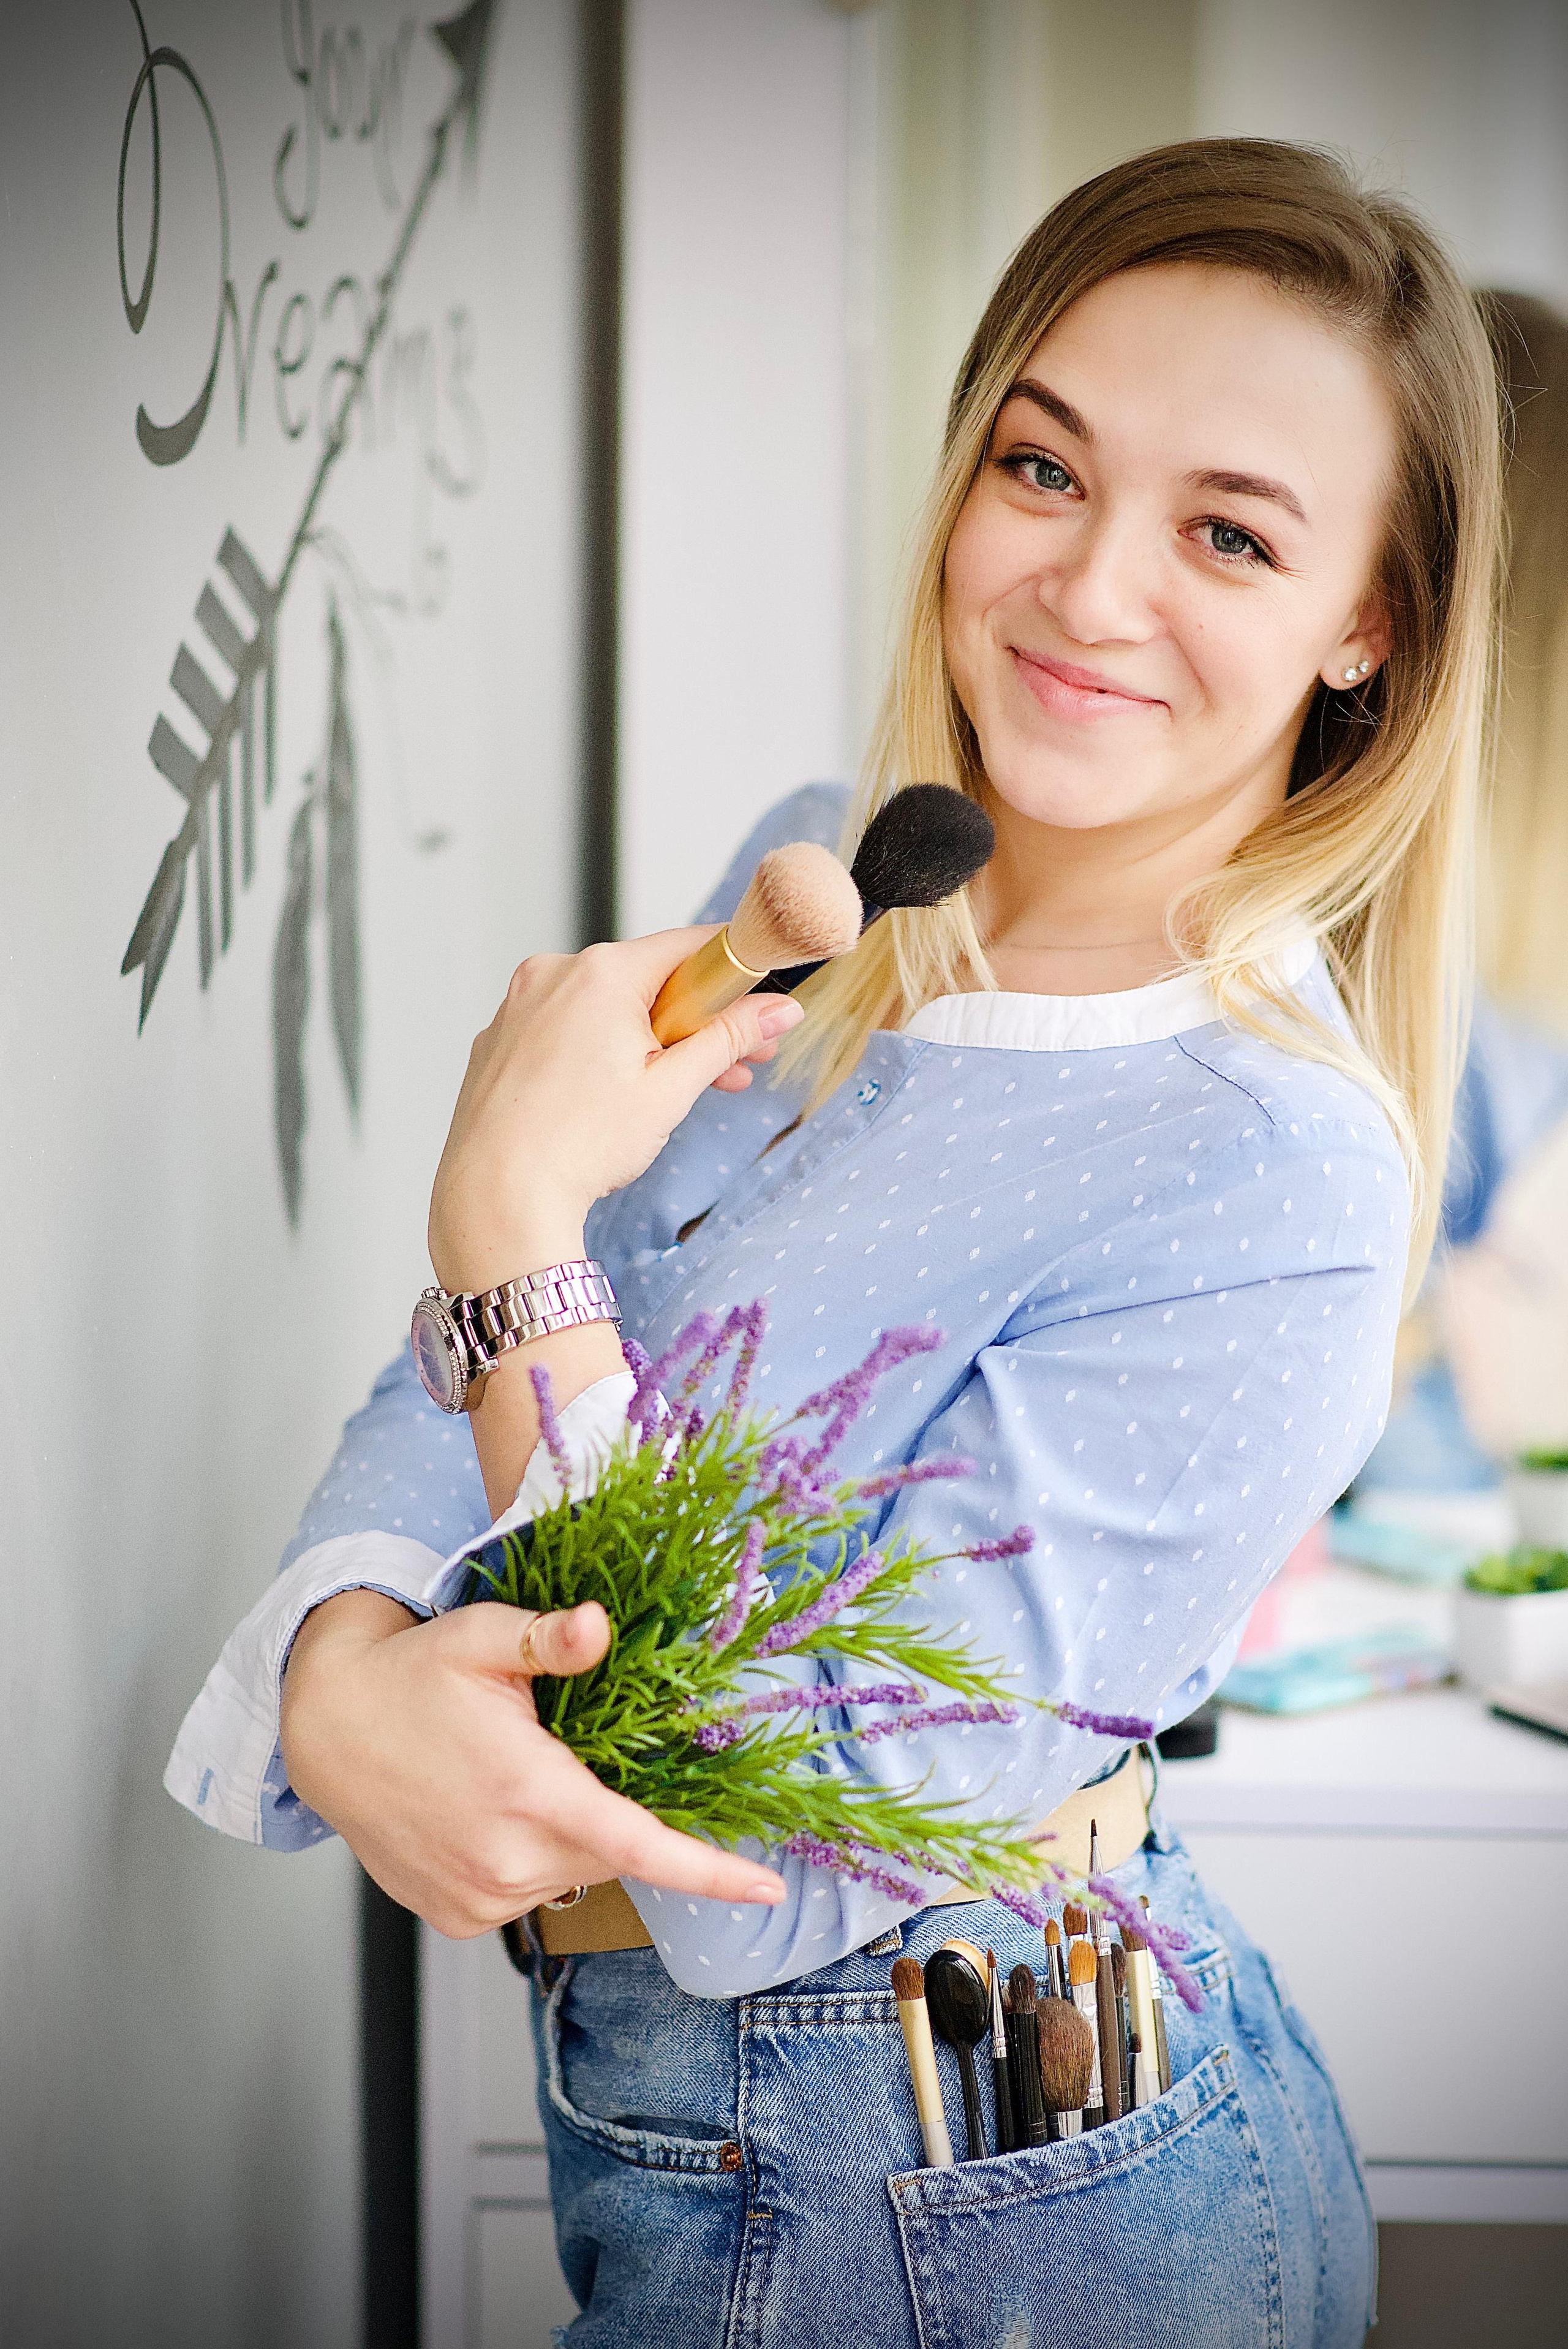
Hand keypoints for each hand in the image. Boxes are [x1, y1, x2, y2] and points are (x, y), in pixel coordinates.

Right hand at [281, 1591, 787, 1934]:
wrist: (324, 1730)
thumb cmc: (410, 1675)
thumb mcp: (484, 1638)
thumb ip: (550, 1640)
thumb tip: (599, 1625)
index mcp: (530, 1794)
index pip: (644, 1847)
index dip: (713, 1874)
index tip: (769, 1893)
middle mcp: (507, 1861)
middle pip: (611, 1849)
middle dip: (612, 1807)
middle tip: (566, 1751)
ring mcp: (479, 1898)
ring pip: (570, 1873)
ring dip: (566, 1832)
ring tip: (510, 1774)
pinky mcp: (457, 1917)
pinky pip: (526, 1893)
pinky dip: (527, 1857)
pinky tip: (487, 1812)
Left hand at [429, 929, 803, 1294]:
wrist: (495, 1196)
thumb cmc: (578, 1145)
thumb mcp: (672, 1088)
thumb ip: (729, 1038)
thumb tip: (779, 1008)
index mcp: (601, 972)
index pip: (688, 946)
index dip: (733, 974)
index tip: (759, 1004)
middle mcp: (553, 974)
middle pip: (647, 980)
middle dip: (698, 1022)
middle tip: (739, 1063)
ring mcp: (519, 1007)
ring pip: (604, 1009)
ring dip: (650, 1042)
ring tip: (684, 1092)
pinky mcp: (499, 1041)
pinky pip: (565, 1031)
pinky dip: (598, 1053)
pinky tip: (616, 1098)